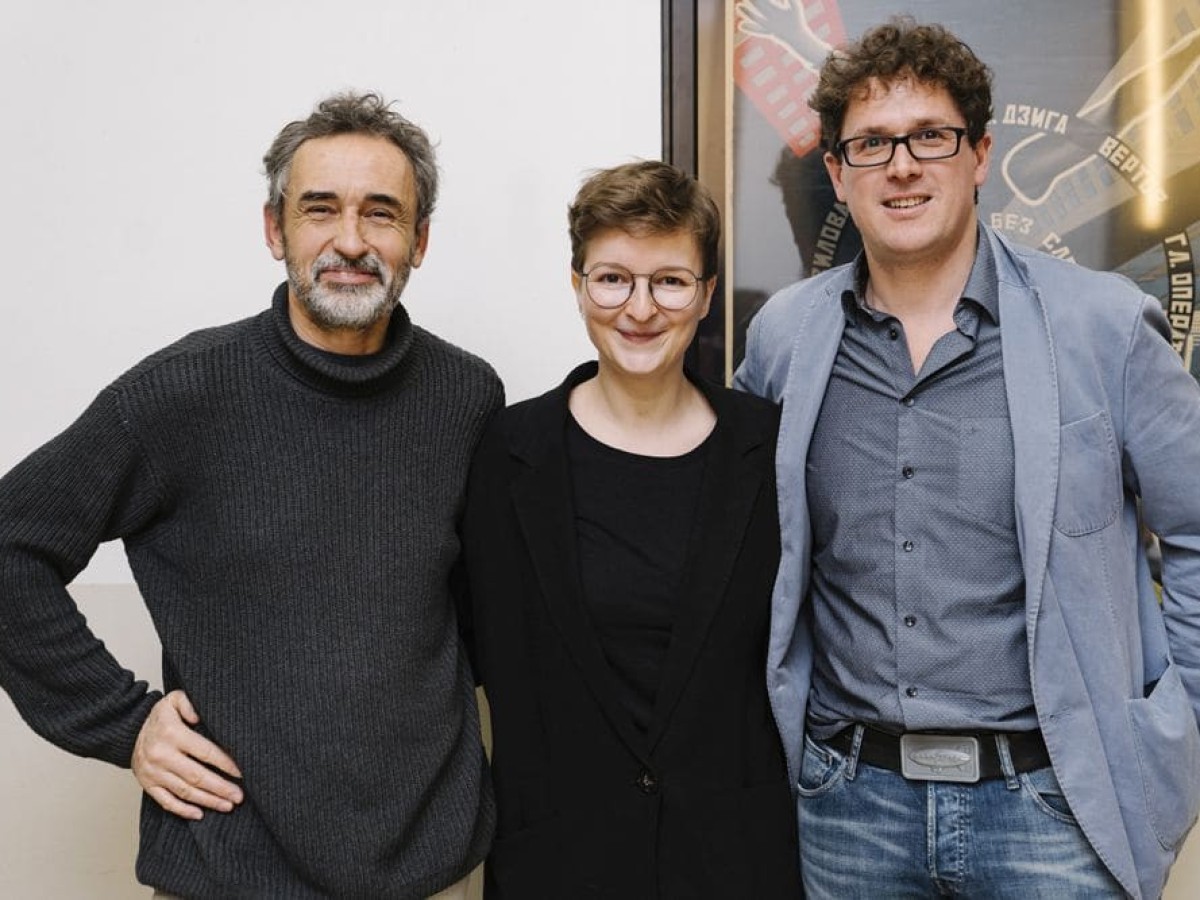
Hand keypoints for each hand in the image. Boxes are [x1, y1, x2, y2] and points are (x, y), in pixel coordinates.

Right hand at [132, 690, 243, 819]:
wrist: (129, 731)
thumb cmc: (161, 717)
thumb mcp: (174, 700)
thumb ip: (189, 703)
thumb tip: (199, 716)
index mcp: (172, 734)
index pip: (205, 752)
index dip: (225, 763)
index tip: (241, 772)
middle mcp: (162, 755)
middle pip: (196, 777)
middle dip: (220, 788)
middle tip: (239, 796)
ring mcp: (153, 773)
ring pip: (184, 792)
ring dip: (208, 801)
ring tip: (227, 805)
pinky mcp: (148, 785)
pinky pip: (166, 802)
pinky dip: (183, 810)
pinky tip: (200, 814)